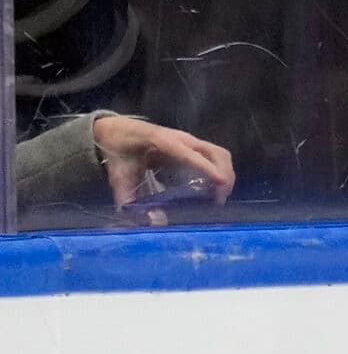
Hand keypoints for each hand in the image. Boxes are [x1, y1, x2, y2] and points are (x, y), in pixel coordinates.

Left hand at [92, 114, 234, 209]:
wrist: (116, 131)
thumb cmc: (118, 152)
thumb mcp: (119, 176)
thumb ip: (129, 199)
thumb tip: (153, 222)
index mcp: (163, 142)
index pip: (192, 155)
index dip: (208, 168)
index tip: (221, 183)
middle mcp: (182, 139)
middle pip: (215, 152)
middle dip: (224, 174)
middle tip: (220, 200)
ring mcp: (189, 140)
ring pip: (219, 153)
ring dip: (225, 173)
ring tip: (219, 196)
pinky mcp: (191, 145)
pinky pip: (214, 155)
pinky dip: (220, 170)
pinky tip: (213, 187)